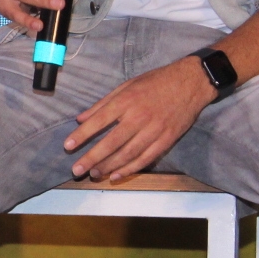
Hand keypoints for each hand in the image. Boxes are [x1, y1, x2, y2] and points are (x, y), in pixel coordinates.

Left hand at [64, 58, 215, 181]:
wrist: (191, 83)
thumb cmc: (156, 82)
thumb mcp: (127, 85)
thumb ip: (103, 103)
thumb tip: (81, 118)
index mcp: (127, 101)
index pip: (99, 120)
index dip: (82, 135)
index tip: (67, 146)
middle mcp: (139, 117)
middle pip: (112, 142)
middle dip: (92, 158)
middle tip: (76, 170)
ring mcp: (154, 130)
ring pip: (128, 154)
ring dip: (109, 166)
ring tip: (94, 174)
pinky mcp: (167, 139)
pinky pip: (146, 158)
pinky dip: (130, 169)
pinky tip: (116, 176)